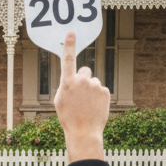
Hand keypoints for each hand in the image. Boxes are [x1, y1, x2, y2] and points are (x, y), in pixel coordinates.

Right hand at [54, 31, 109, 164]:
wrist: (84, 132)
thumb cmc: (69, 117)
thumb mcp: (60, 100)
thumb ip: (66, 85)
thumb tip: (73, 79)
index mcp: (68, 82)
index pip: (68, 59)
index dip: (69, 45)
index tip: (71, 33)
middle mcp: (82, 81)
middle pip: (85, 71)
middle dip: (84, 79)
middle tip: (81, 94)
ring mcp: (95, 86)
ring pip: (94, 82)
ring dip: (91, 90)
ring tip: (87, 106)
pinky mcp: (105, 92)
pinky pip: (101, 90)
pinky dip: (99, 97)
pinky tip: (95, 108)